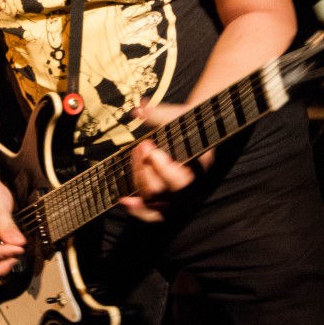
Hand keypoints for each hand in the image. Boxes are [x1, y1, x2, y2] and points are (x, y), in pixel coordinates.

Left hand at [118, 102, 215, 222]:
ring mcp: (179, 200)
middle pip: (161, 192)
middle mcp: (191, 190)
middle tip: (139, 147)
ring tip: (134, 159)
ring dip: (138, 181)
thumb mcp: (176, 116)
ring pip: (154, 203)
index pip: (180, 180)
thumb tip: (139, 109)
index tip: (146, 144)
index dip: (159, 165)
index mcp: (199, 169)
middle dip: (144, 169)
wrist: (194, 132)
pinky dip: (138, 210)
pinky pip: (153, 215)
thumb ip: (158, 115)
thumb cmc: (185, 124)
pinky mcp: (167, 204)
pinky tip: (124, 200)